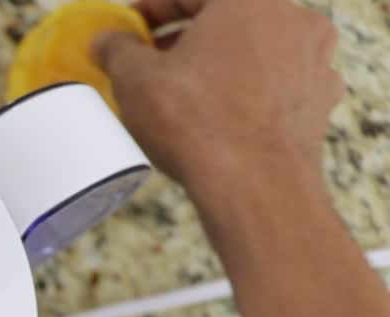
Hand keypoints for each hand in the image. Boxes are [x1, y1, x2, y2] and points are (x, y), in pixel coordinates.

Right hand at [94, 0, 343, 195]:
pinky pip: (277, 83)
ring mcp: (315, 59)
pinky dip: (249, 90)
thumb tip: (107, 40)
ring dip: (218, 63)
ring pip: (255, 50)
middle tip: (152, 61)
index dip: (151, 8)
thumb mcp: (136, 79)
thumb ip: (118, 49)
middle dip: (186, 37)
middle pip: (227, 18)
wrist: (255, 187)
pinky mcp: (320, 99)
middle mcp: (293, 18)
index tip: (129, 27)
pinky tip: (222, 114)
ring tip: (184, 92)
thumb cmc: (196, 122)